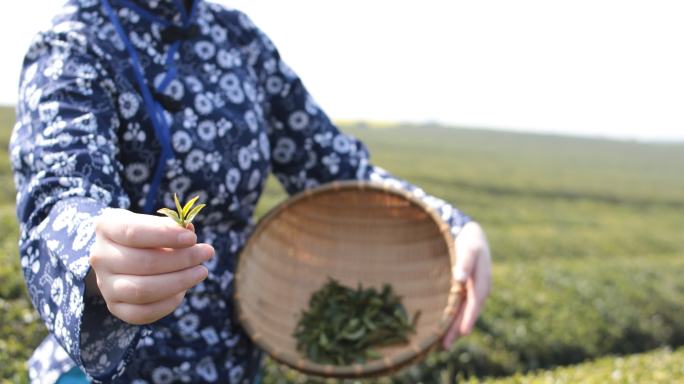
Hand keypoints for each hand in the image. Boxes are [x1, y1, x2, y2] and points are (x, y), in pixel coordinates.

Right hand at [86, 208, 213, 324]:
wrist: (121, 255)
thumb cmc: (145, 233)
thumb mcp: (153, 222)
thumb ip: (171, 225)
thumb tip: (188, 229)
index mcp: (106, 228)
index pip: (134, 232)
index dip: (165, 235)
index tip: (192, 237)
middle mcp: (100, 257)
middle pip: (143, 263)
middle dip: (182, 259)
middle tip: (206, 253)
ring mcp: (105, 285)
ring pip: (142, 290)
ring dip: (179, 282)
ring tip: (201, 271)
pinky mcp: (115, 307)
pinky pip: (142, 313)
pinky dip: (168, 303)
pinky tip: (183, 291)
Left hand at [442, 221, 491, 349]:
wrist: (472, 235)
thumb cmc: (469, 241)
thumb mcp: (468, 248)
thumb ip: (465, 262)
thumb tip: (460, 278)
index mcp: (482, 282)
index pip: (475, 303)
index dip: (468, 317)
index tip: (463, 332)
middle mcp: (478, 290)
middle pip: (468, 313)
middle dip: (458, 329)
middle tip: (445, 346)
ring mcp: (471, 292)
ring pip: (463, 313)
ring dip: (454, 328)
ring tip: (443, 344)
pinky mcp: (464, 292)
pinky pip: (459, 308)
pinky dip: (453, 319)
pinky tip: (444, 328)